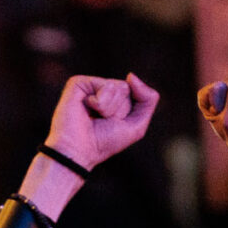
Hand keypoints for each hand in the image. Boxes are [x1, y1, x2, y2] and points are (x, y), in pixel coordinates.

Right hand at [44, 74, 158, 171]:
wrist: (79, 152)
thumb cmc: (104, 143)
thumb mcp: (137, 126)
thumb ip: (149, 100)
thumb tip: (130, 75)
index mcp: (114, 98)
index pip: (136, 93)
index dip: (129, 112)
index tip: (113, 125)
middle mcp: (102, 90)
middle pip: (128, 89)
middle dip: (120, 110)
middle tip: (102, 122)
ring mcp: (90, 85)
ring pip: (119, 86)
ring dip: (110, 108)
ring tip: (94, 117)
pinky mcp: (78, 83)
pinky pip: (105, 85)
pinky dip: (100, 102)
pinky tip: (86, 109)